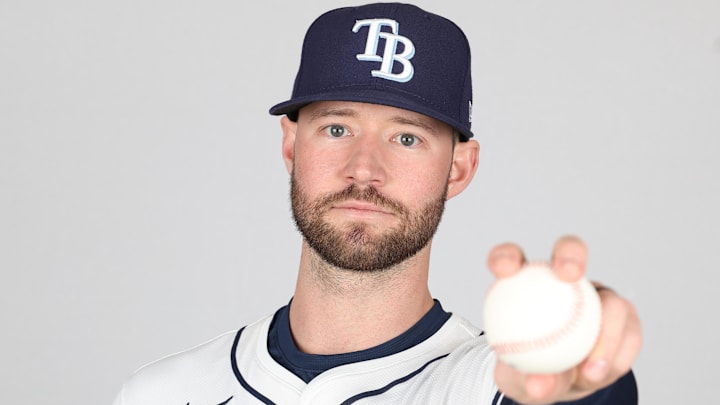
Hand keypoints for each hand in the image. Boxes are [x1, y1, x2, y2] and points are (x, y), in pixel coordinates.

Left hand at [486, 236, 641, 403]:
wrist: (561, 384)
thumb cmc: (530, 373)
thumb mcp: (518, 380)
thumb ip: (525, 379)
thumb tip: (540, 383)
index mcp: (525, 282)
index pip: (511, 258)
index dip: (506, 255)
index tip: (505, 270)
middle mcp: (564, 280)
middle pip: (570, 251)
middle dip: (571, 255)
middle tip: (568, 275)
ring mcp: (599, 296)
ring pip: (612, 301)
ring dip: (606, 334)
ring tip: (589, 370)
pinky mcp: (625, 318)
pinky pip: (629, 334)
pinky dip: (616, 356)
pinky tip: (600, 374)